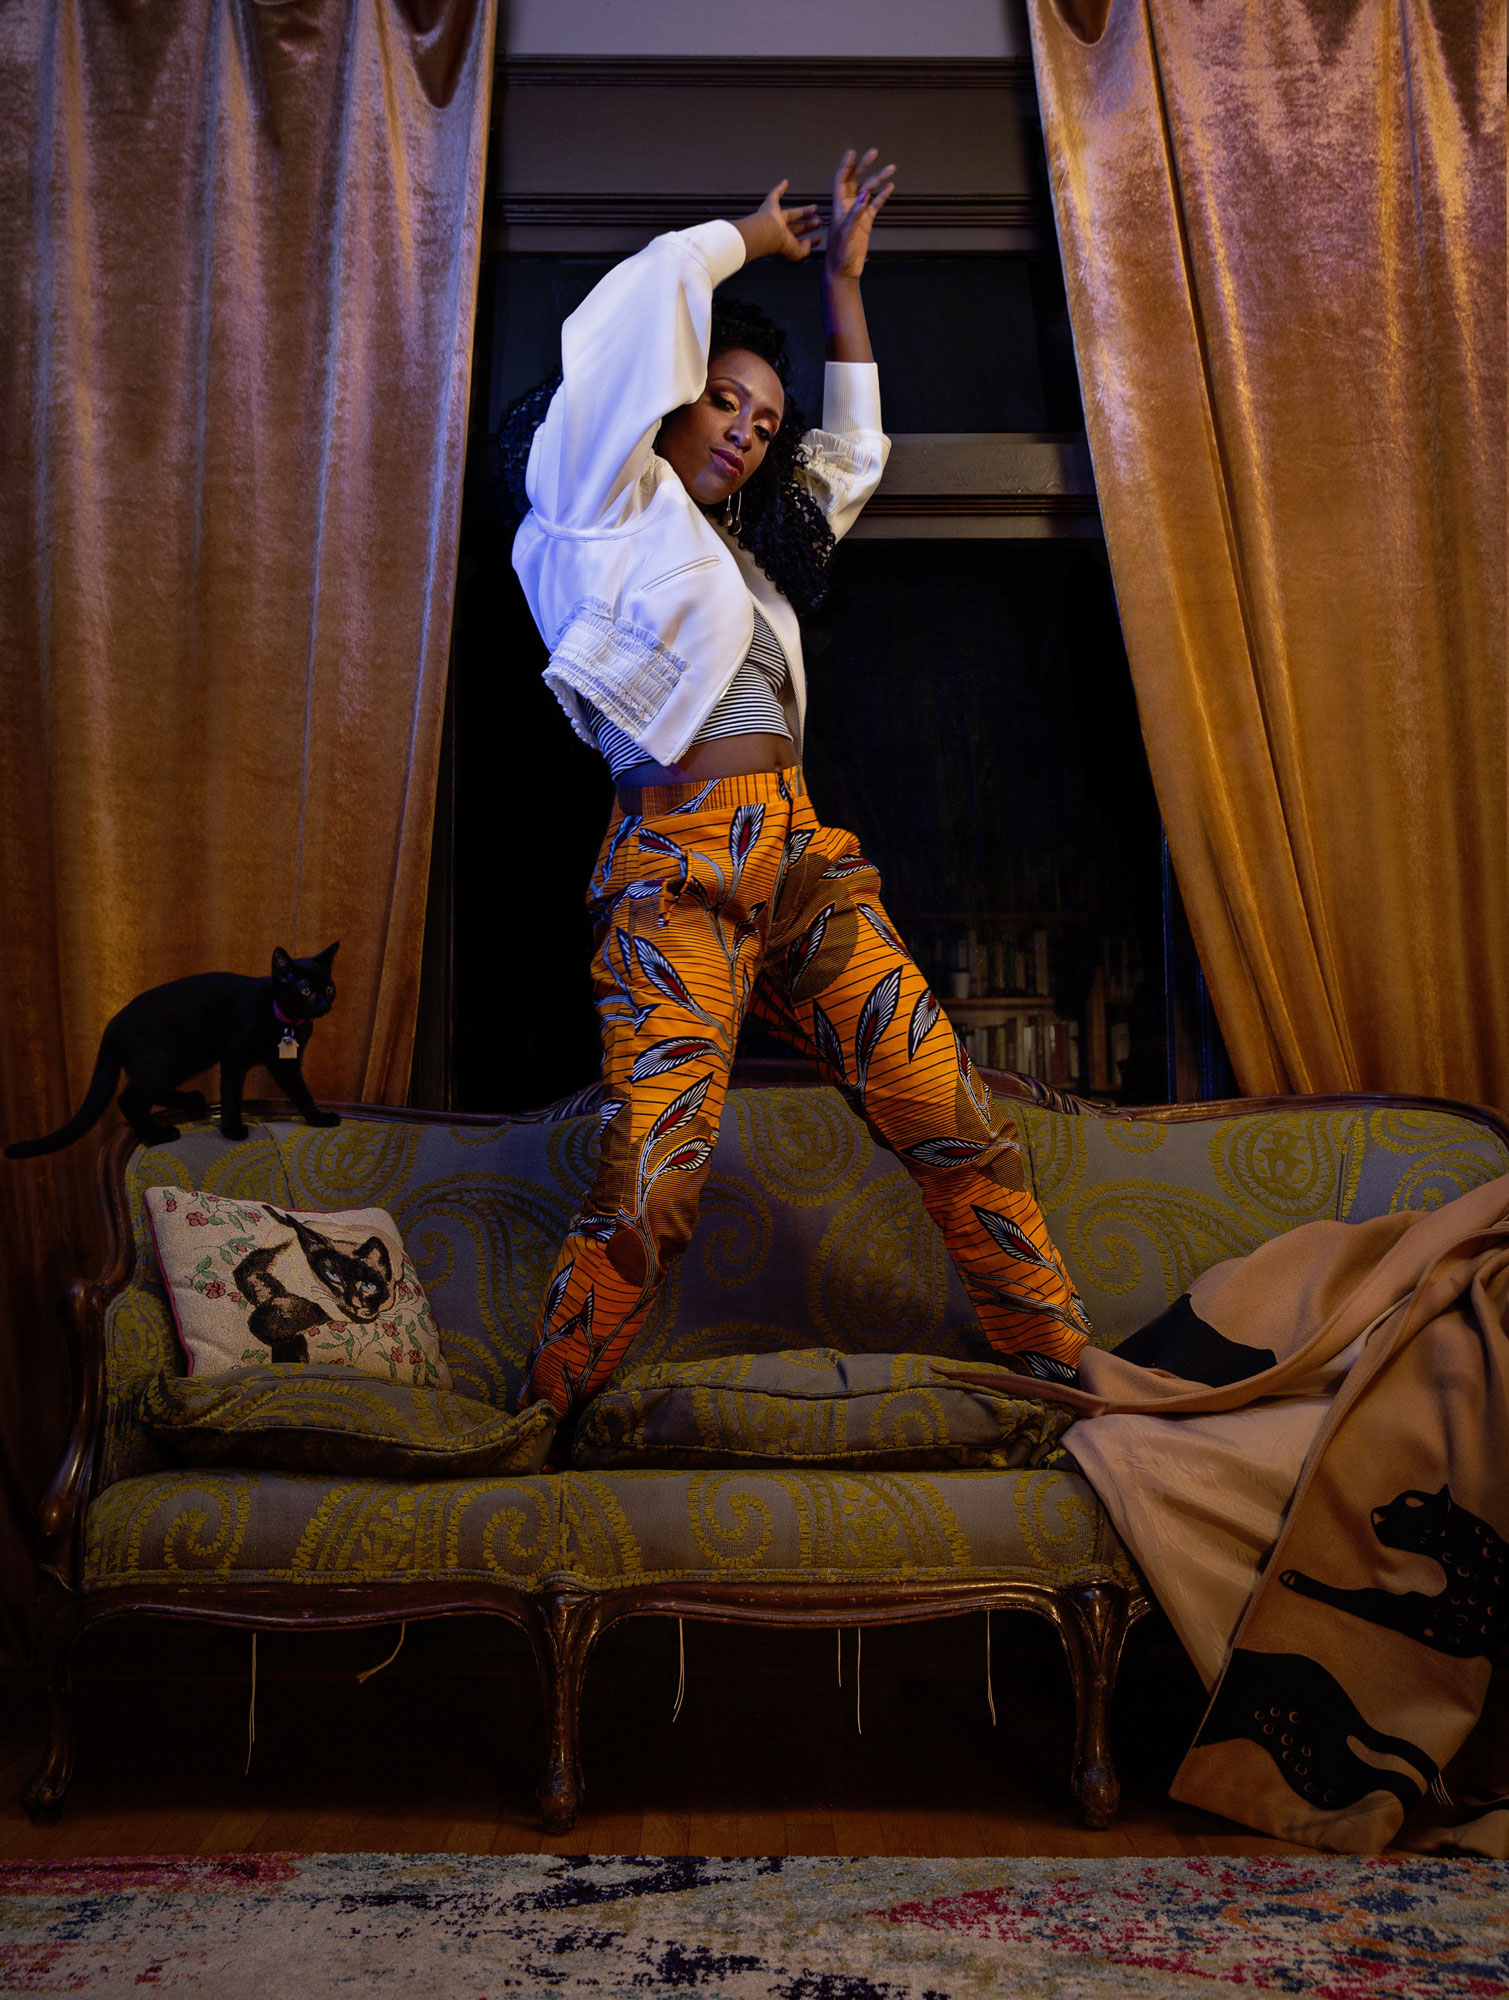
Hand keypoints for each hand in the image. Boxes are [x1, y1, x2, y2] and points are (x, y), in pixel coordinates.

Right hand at [735, 180, 820, 262]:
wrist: (765, 233)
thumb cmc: (777, 244)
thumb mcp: (797, 253)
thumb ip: (805, 249)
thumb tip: (810, 243)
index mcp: (785, 243)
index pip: (799, 241)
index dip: (809, 240)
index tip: (817, 238)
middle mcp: (779, 231)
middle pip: (797, 226)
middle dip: (808, 224)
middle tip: (818, 222)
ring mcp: (774, 218)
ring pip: (792, 213)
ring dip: (804, 211)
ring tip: (814, 208)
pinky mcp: (769, 206)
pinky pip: (774, 195)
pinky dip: (779, 189)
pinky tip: (785, 182)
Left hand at [825, 148, 895, 281]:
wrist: (844, 270)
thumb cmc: (839, 253)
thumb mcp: (846, 232)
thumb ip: (854, 213)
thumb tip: (864, 194)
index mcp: (839, 206)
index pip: (841, 179)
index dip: (846, 165)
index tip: (852, 152)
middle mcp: (848, 206)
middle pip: (856, 180)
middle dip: (864, 165)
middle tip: (873, 152)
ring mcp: (858, 212)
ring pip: (869, 190)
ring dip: (879, 179)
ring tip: (891, 168)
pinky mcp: (866, 221)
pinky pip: (876, 204)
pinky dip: (883, 195)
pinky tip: (890, 187)